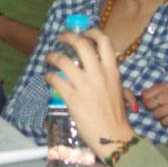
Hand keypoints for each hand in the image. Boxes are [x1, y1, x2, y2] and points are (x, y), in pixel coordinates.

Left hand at [45, 28, 136, 159]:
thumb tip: (101, 67)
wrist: (112, 134)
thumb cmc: (117, 115)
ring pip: (64, 60)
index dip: (93, 32)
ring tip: (49, 57)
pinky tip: (48, 77)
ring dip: (53, 56)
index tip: (84, 32)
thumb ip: (110, 76)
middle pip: (82, 44)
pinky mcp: (72, 97)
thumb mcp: (119, 89)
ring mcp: (84, 85)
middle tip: (61, 37)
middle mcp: (99, 74)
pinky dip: (49, 76)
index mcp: (112, 71)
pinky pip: (56, 80)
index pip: (104, 42)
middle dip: (68, 36)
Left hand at [141, 82, 167, 125]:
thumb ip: (161, 89)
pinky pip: (165, 121)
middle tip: (157, 110)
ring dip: (159, 117)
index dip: (145, 100)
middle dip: (151, 109)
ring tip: (166, 115)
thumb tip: (144, 94)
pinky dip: (165, 123)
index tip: (148, 103)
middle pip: (149, 104)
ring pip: (156, 114)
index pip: (147, 93)